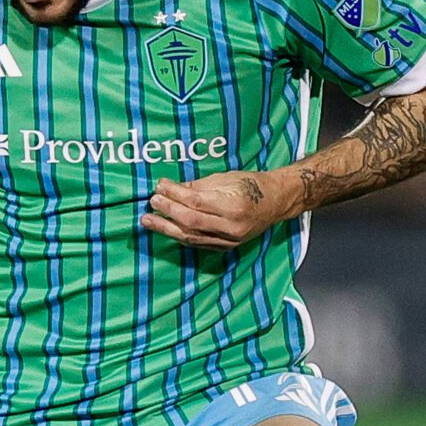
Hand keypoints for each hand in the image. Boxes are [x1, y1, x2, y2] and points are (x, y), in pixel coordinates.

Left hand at [141, 170, 298, 248]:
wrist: (277, 202)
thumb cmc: (253, 185)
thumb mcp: (226, 178)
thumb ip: (198, 186)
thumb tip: (171, 189)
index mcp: (233, 205)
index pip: (195, 201)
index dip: (174, 194)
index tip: (159, 187)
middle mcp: (231, 226)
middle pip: (191, 222)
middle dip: (168, 212)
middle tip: (151, 203)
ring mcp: (229, 239)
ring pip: (192, 237)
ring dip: (167, 228)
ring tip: (149, 220)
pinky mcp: (227, 247)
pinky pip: (199, 243)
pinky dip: (181, 235)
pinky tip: (168, 229)